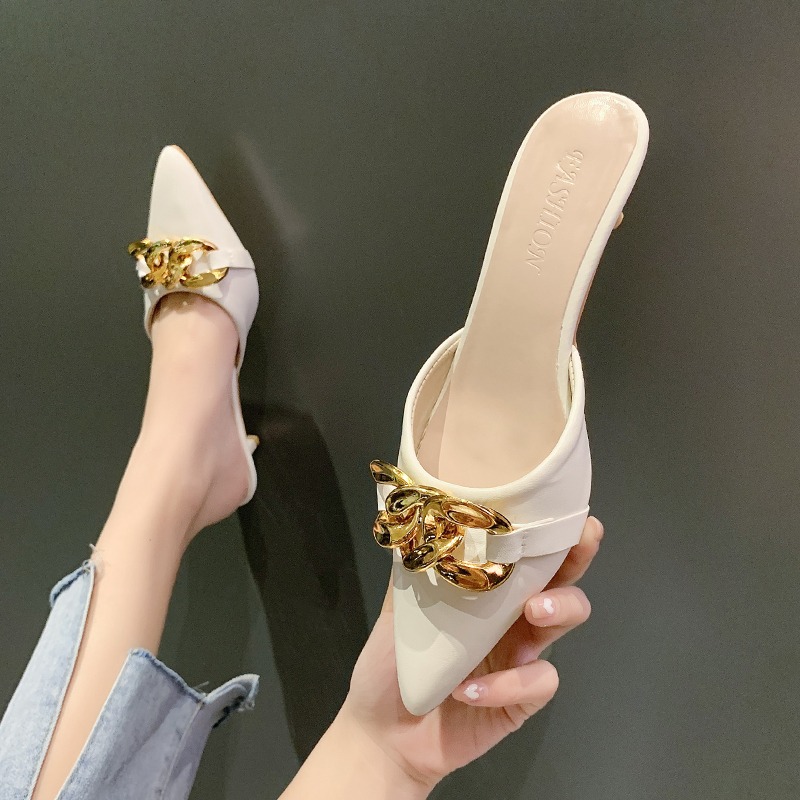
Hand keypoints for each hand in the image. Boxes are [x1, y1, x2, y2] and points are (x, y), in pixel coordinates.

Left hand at [340, 516, 603, 790]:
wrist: (382, 730)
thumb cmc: (392, 665)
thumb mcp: (398, 610)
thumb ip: (414, 569)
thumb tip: (419, 516)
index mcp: (488, 593)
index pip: (528, 555)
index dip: (554, 533)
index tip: (568, 511)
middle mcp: (512, 620)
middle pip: (562, 581)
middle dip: (578, 559)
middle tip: (579, 546)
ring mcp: (520, 659)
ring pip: (564, 623)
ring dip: (559, 610)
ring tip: (534, 611)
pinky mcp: (519, 700)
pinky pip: (538, 684)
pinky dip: (508, 684)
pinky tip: (470, 690)